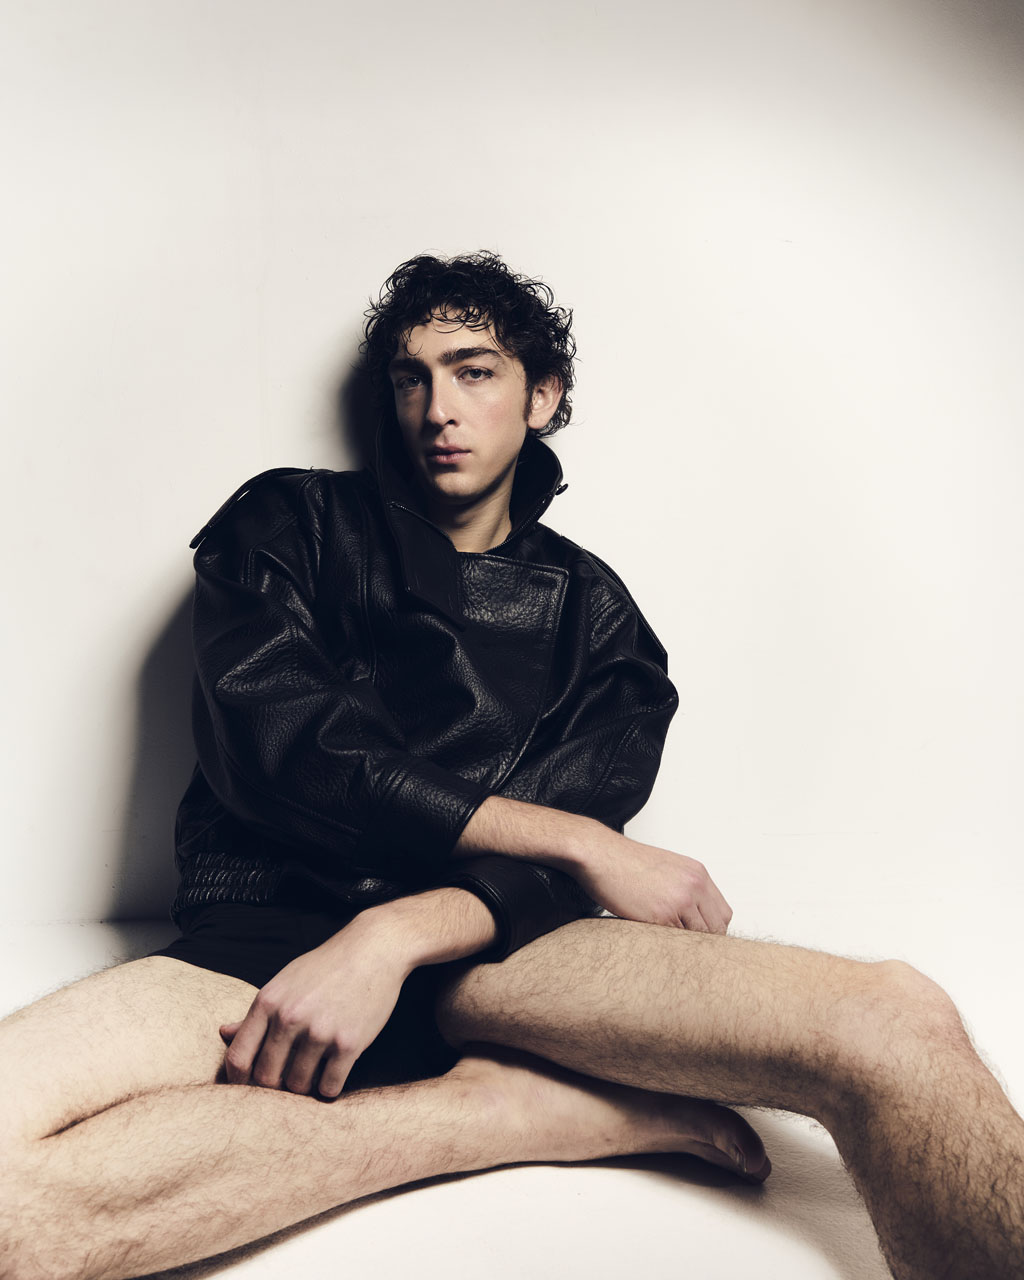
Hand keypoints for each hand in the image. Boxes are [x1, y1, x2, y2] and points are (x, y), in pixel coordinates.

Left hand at [219, 916, 408, 1097]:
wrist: (373, 950)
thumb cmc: (326, 967)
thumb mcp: (285, 982)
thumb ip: (257, 1013)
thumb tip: (224, 1033)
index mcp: (268, 1002)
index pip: (238, 1057)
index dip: (238, 1081)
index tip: (247, 1088)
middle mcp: (289, 1017)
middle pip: (267, 1078)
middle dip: (275, 1085)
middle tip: (287, 1079)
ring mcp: (320, 1031)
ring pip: (298, 1085)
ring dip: (305, 1085)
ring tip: (314, 1072)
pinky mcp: (349, 1043)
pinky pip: (329, 1087)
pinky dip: (329, 1087)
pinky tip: (333, 1073)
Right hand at [576, 829, 732, 933]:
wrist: (600, 855)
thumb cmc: (625, 861)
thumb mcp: (667, 867)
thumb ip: (685, 887)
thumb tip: (693, 914)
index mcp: (697, 874)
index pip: (723, 913)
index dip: (711, 928)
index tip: (698, 935)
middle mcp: (694, 886)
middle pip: (716, 928)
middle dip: (702, 940)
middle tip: (683, 945)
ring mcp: (680, 901)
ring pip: (697, 938)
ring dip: (683, 943)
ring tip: (665, 942)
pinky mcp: (661, 915)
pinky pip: (674, 940)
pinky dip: (666, 943)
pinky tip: (653, 938)